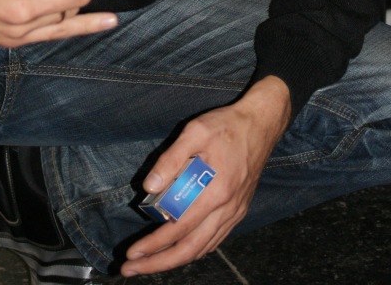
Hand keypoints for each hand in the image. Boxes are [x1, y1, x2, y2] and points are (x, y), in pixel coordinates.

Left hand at [122, 77, 290, 275]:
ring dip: (175, 260)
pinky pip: (215, 239)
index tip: (132, 253)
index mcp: (216, 191)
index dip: (154, 244)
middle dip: (159, 263)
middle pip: (190, 249)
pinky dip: (195, 251)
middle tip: (132, 269)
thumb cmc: (226, 126)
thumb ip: (171, 159)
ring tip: (150, 264)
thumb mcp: (195, 132)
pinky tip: (181, 250)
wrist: (261, 124)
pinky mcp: (239, 210)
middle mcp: (227, 208)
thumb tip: (148, 188)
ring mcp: (235, 212)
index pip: (179, 228)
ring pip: (203, 248)